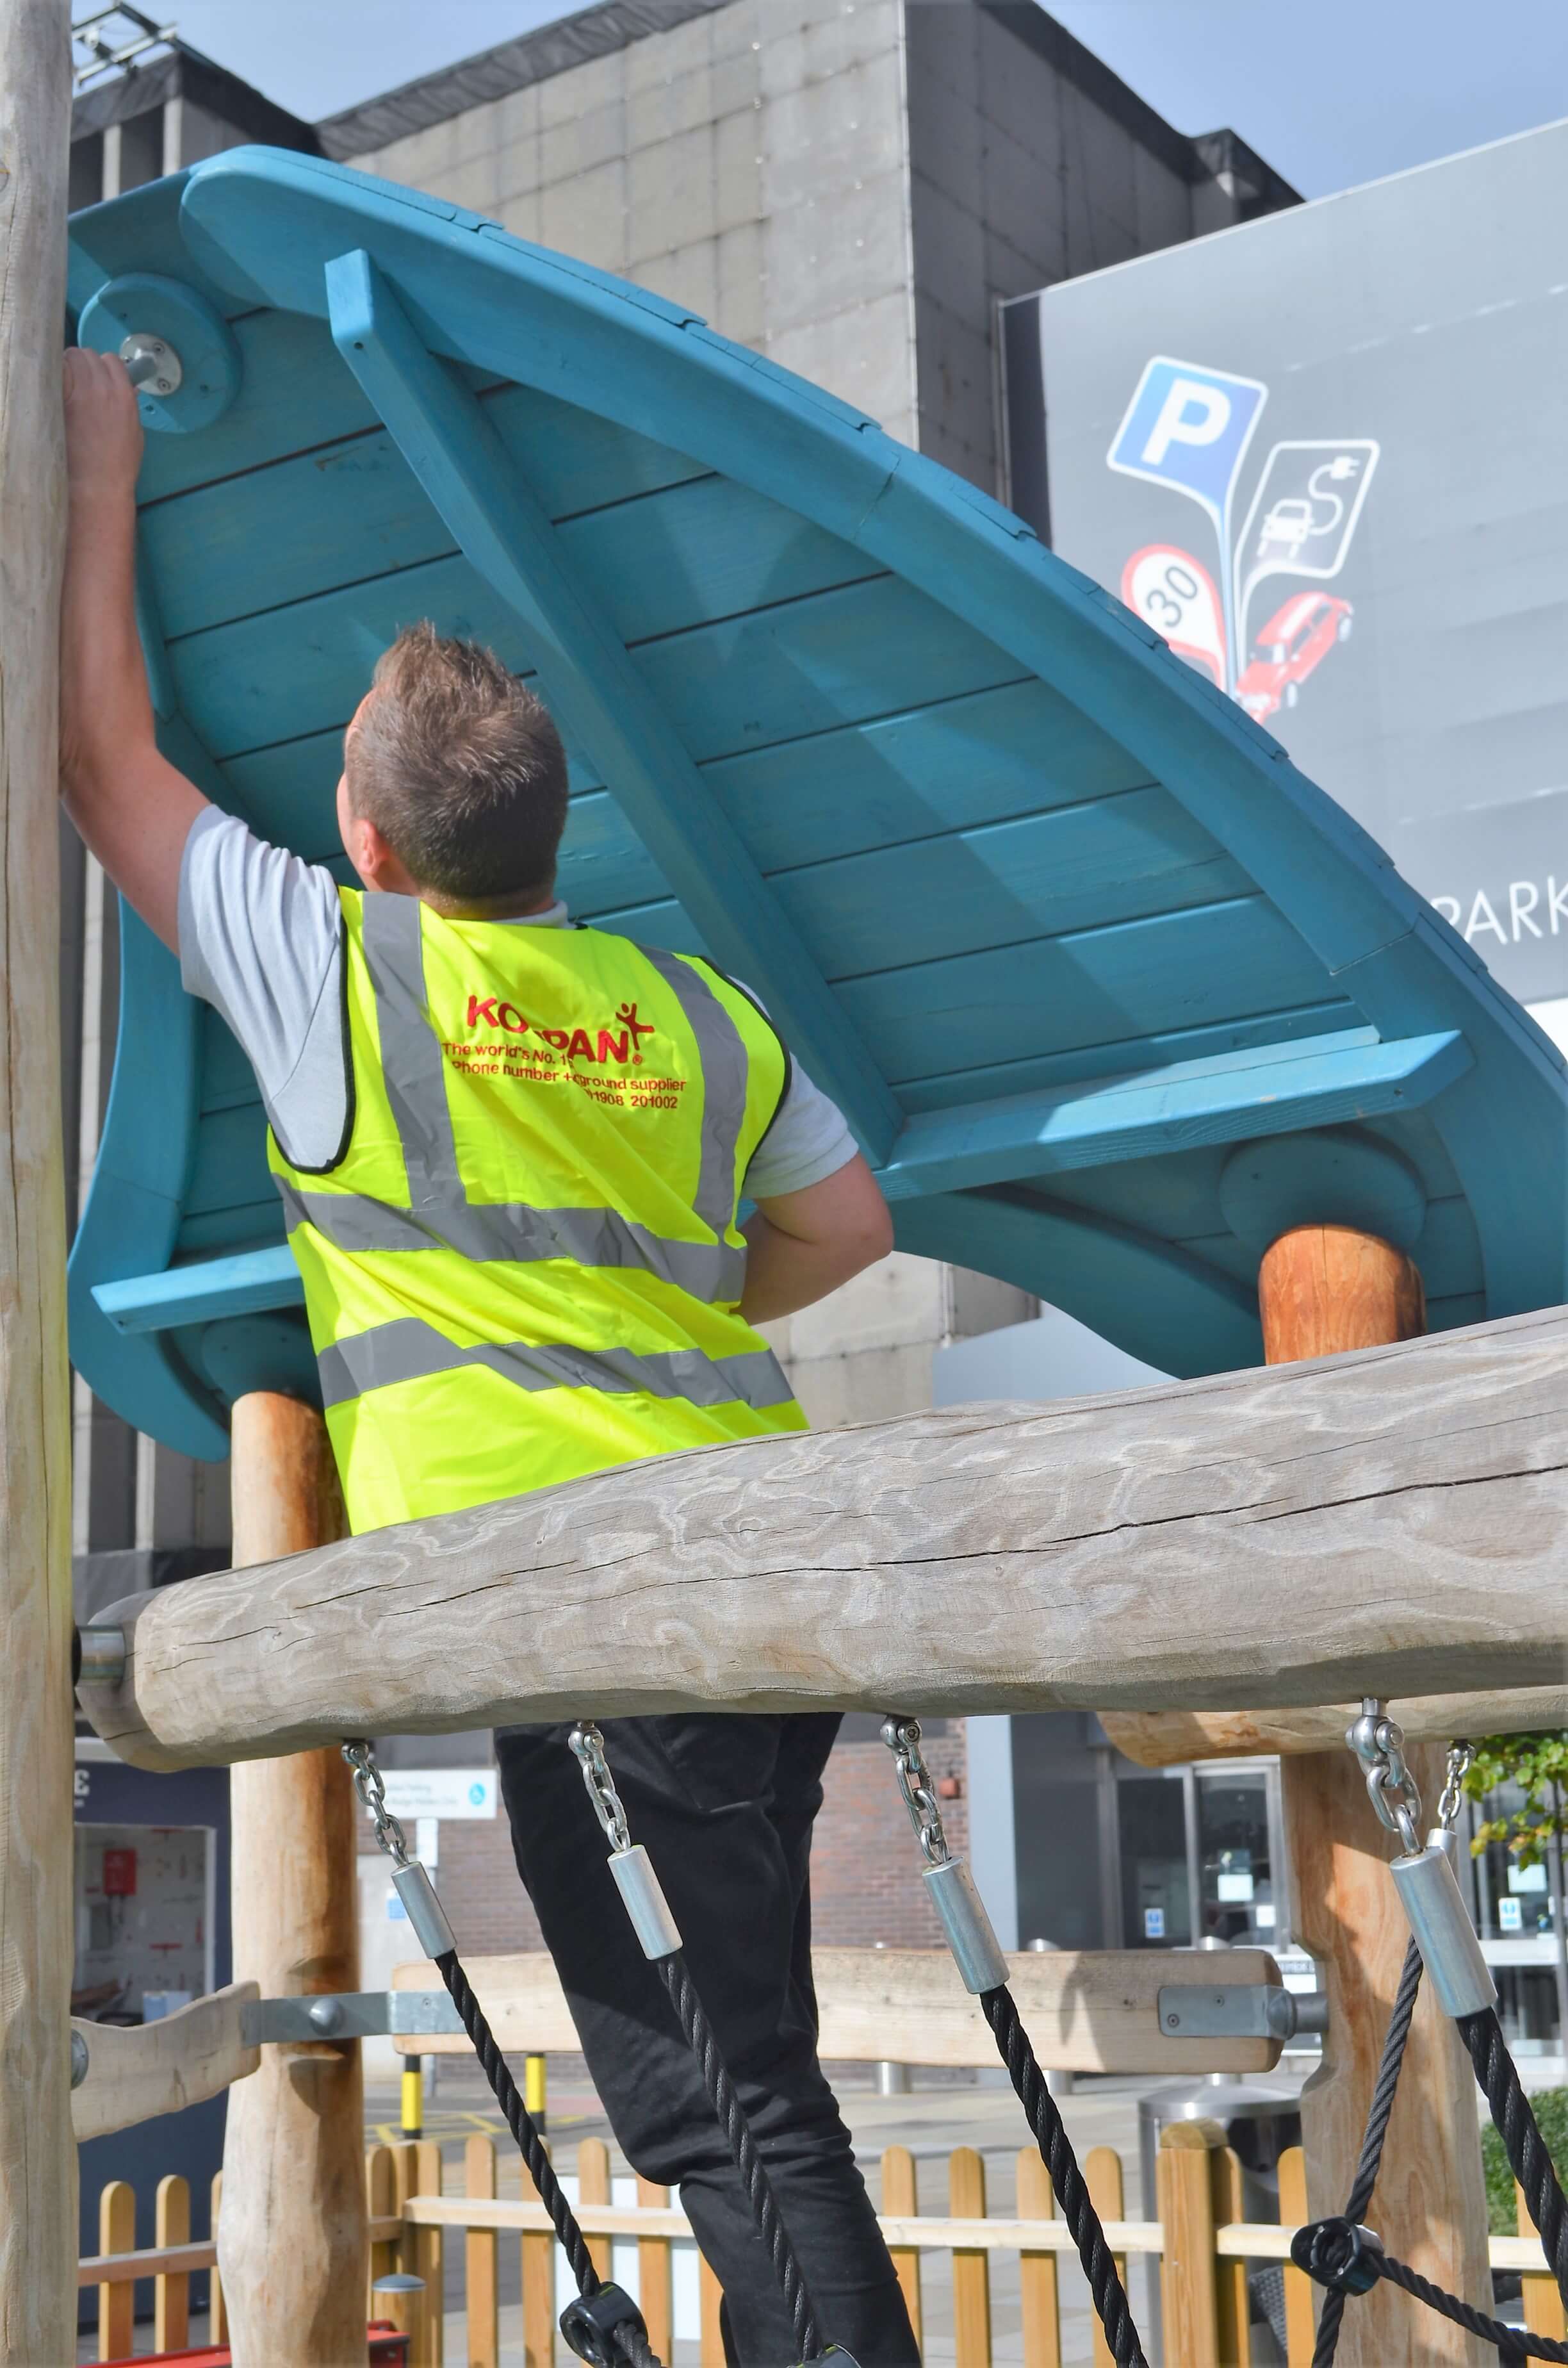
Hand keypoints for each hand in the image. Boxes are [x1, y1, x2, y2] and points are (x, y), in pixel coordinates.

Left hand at [63, 347, 143, 499]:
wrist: (99, 483)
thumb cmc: (119, 464)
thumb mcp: (134, 431)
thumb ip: (129, 405)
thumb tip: (128, 390)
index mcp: (124, 395)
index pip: (111, 360)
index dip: (103, 367)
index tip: (97, 378)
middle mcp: (103, 388)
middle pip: (88, 355)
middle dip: (84, 364)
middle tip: (79, 380)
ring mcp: (81, 392)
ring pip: (71, 357)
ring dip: (69, 366)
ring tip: (67, 383)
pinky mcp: (62, 400)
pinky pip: (56, 371)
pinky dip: (56, 374)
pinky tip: (57, 388)